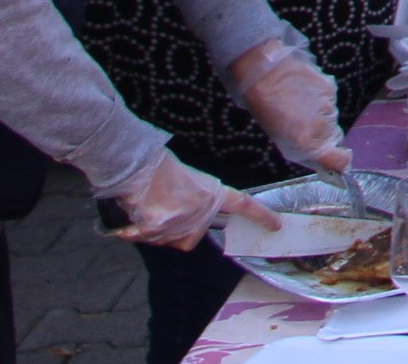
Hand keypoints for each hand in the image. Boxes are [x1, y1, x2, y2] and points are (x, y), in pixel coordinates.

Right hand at [102, 148, 274, 248]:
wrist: (139, 167)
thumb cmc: (161, 167)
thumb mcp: (189, 180)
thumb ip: (196, 201)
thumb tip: (183, 217)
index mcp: (212, 194)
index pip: (243, 205)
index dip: (260, 215)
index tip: (275, 224)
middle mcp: (200, 213)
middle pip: (194, 235)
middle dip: (179, 227)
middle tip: (165, 208)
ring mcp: (180, 225)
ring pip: (170, 239)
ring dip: (159, 230)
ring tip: (149, 206)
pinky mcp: (158, 231)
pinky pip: (146, 238)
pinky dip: (136, 232)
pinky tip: (131, 218)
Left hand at [226, 36, 349, 174]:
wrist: (263, 71)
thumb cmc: (263, 106)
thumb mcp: (278, 136)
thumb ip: (301, 148)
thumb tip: (318, 156)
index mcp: (307, 142)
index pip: (341, 160)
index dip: (340, 162)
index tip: (337, 163)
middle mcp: (322, 126)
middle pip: (333, 137)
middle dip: (322, 136)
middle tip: (302, 125)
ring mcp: (328, 106)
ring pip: (331, 118)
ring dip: (320, 116)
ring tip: (299, 105)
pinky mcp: (330, 88)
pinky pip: (330, 101)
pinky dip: (320, 100)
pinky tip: (304, 93)